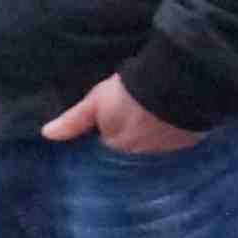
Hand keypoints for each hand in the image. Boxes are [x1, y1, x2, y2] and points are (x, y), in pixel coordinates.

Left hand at [41, 77, 205, 154]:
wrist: (175, 83)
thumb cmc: (130, 92)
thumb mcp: (96, 102)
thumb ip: (74, 121)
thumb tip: (46, 135)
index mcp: (120, 146)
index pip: (110, 146)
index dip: (110, 133)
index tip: (112, 121)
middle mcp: (144, 154)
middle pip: (134, 148)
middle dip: (134, 137)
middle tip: (135, 117)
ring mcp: (170, 149)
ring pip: (157, 145)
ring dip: (156, 135)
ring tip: (156, 117)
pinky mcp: (191, 140)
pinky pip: (180, 139)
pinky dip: (177, 131)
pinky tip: (176, 118)